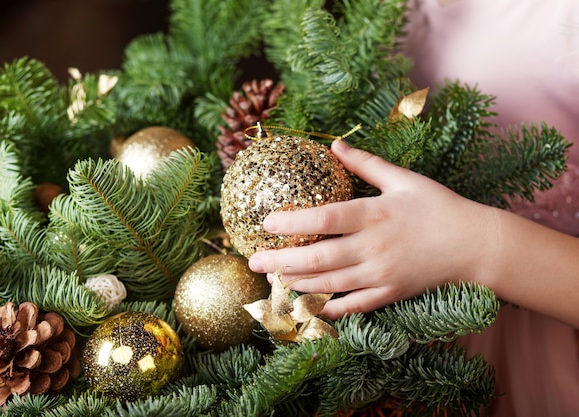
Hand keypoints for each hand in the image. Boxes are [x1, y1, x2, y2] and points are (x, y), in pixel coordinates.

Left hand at [248, 140, 495, 319]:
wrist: (476, 245)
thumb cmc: (439, 207)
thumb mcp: (404, 179)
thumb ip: (366, 164)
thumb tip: (333, 143)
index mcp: (374, 214)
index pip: (323, 219)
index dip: (291, 222)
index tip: (265, 222)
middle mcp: (372, 247)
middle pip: (316, 258)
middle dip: (280, 261)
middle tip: (253, 260)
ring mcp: (380, 274)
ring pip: (328, 284)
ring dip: (296, 284)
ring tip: (272, 280)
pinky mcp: (389, 293)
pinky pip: (353, 306)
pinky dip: (328, 309)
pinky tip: (307, 308)